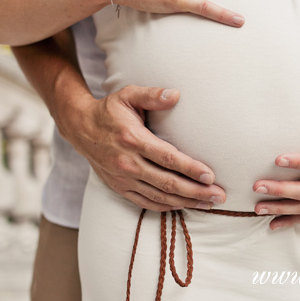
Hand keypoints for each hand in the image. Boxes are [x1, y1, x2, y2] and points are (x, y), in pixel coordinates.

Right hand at [56, 84, 226, 211]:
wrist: (80, 127)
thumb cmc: (110, 110)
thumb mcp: (128, 95)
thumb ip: (152, 95)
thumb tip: (176, 94)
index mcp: (133, 139)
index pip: (167, 158)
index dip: (190, 168)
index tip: (210, 176)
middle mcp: (127, 162)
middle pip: (167, 182)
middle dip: (196, 191)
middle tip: (219, 196)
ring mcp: (122, 178)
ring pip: (159, 196)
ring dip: (186, 202)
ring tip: (209, 204)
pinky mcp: (119, 188)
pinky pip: (145, 202)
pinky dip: (166, 206)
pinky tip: (184, 206)